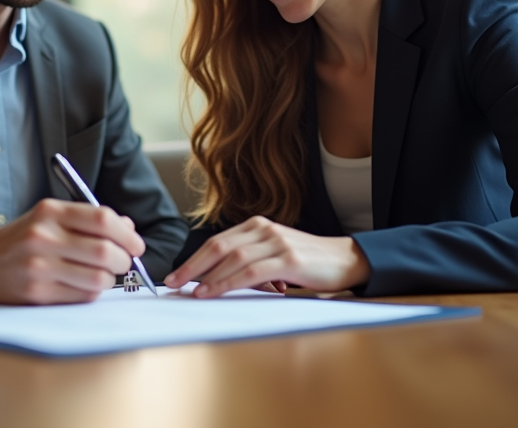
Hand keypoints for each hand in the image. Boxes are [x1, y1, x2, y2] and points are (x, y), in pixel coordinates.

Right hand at [0, 198, 144, 303]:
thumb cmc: (24, 236)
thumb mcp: (51, 216)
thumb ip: (89, 219)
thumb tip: (128, 227)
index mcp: (50, 211)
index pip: (102, 219)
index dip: (127, 234)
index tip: (136, 244)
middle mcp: (44, 237)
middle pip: (104, 251)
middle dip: (124, 260)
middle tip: (124, 262)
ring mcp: (39, 267)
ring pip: (97, 278)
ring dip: (110, 279)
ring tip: (104, 275)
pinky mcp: (37, 293)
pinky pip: (82, 296)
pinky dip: (92, 292)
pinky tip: (85, 285)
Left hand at [163, 216, 370, 297]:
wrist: (345, 259)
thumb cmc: (306, 261)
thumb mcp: (273, 255)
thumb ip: (248, 261)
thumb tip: (214, 279)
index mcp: (257, 225)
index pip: (217, 242)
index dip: (193, 259)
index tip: (174, 275)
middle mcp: (264, 229)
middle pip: (218, 246)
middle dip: (192, 266)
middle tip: (172, 283)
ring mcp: (276, 243)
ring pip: (232, 258)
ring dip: (207, 276)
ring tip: (190, 291)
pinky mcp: (289, 260)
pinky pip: (251, 272)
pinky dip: (227, 282)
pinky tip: (213, 291)